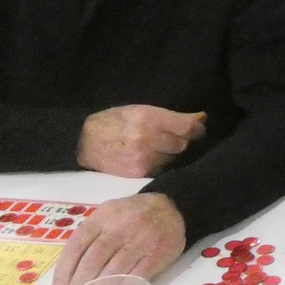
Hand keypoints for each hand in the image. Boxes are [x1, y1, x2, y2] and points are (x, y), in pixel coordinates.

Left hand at [52, 193, 184, 284]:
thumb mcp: (108, 214)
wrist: (172, 208)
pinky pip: (134, 278)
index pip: (78, 244)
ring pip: (113, 272)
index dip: (65, 269)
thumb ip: (89, 236)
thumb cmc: (131, 214)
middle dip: (81, 282)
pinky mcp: (156, 255)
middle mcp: (122, 227)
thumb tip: (69, 271)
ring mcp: (141, 241)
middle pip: (94, 260)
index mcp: (105, 216)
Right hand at [77, 105, 205, 177]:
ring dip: (173, 153)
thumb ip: (171, 116)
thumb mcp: (139, 110)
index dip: (198, 129)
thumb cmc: (113, 122)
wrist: (83, 143)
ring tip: (161, 147)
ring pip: (174, 158)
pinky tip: (153, 157)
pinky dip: (163, 164)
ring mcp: (143, 158)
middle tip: (178, 137)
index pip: (187, 127)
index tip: (199, 129)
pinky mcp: (139, 174)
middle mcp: (146, 139)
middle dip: (184, 141)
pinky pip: (162, 169)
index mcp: (147, 118)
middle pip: (183, 144)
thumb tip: (201, 118)